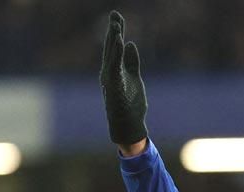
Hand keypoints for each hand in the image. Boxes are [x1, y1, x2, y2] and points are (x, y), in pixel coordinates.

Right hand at [99, 10, 148, 146]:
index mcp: (114, 70)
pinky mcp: (114, 88)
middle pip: (110, 48)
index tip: (117, 16)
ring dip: (113, 40)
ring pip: (111, 56)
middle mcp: (109, 73)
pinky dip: (116, 55)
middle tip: (115, 14)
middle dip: (113, 31)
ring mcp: (110, 80)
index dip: (116, 31)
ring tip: (116, 26)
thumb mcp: (134, 78)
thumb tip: (130, 44)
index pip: (114, 47)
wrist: (128, 125)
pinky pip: (115, 67)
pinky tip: (119, 43)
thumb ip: (132, 62)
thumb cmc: (130, 105)